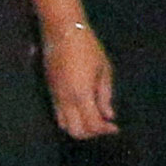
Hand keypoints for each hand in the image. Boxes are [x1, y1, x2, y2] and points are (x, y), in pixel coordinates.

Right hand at [40, 19, 116, 140]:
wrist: (61, 31)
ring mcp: (55, 96)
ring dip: (80, 128)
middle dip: (92, 134)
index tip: (115, 127)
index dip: (105, 130)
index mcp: (81, 94)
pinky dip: (71, 120)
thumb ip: (105, 95)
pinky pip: (58, 114)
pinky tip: (83, 111)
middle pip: (75, 131)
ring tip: (95, 120)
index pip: (92, 124)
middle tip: (105, 126)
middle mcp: (65, 99)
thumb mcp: (104, 69)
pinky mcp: (49, 91)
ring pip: (64, 125)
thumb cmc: (87, 47)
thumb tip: (108, 116)